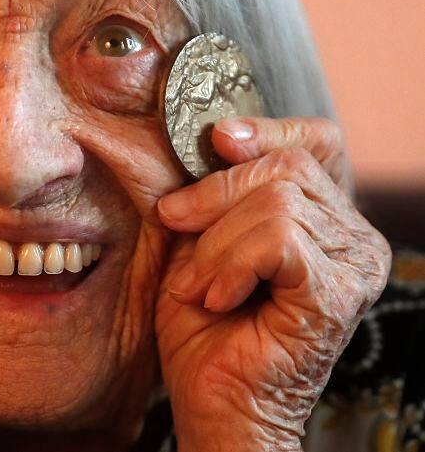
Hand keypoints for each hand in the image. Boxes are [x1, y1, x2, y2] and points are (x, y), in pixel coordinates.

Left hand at [154, 117, 390, 451]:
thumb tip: (217, 135)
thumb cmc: (204, 322)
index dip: (266, 129)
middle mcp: (353, 235)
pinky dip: (231, 264)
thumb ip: (212, 188)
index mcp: (324, 215)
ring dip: (215, 244)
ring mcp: (353, 265)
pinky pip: (277, 240)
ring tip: (199, 286)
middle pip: (285, 165)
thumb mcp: (198, 236)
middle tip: (176, 227)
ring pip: (276, 202)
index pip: (314, 141)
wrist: (213, 400)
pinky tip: (219, 298)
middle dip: (213, 194)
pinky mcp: (338, 294)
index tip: (214, 139)